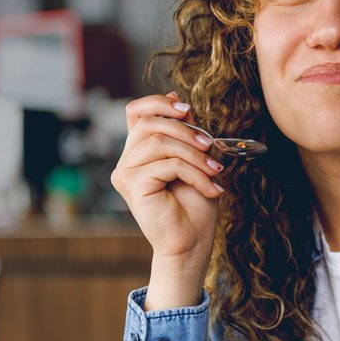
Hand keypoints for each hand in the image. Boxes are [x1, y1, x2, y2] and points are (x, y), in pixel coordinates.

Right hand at [110, 92, 224, 308]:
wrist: (191, 242)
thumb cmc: (193, 205)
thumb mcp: (194, 158)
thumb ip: (183, 130)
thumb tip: (177, 98)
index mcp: (137, 152)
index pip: (136, 111)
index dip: (158, 103)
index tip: (187, 111)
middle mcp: (126, 161)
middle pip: (150, 123)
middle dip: (186, 131)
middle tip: (211, 147)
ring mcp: (125, 173)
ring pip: (162, 143)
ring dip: (196, 156)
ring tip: (215, 172)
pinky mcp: (132, 185)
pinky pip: (168, 164)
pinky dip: (195, 174)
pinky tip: (210, 188)